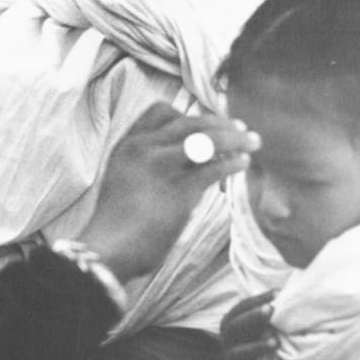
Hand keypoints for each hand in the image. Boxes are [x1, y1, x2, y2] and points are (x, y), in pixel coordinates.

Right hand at [79, 103, 259, 280]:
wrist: (107, 248)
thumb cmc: (116, 224)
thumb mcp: (123, 181)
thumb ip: (147, 166)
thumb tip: (187, 163)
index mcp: (128, 144)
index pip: (161, 111)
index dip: (188, 114)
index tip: (208, 122)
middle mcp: (144, 148)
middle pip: (190, 121)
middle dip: (221, 122)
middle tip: (240, 127)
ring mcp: (162, 166)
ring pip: (208, 139)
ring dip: (235, 138)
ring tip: (251, 142)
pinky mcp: (180, 190)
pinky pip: (215, 168)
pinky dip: (233, 163)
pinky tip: (242, 163)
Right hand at [218, 291, 277, 359]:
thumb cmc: (254, 342)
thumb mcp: (256, 326)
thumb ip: (264, 313)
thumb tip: (282, 291)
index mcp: (230, 324)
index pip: (240, 308)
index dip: (256, 300)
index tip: (277, 294)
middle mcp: (226, 340)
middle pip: (234, 326)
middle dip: (251, 317)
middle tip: (271, 310)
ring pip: (237, 353)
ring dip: (256, 347)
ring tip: (275, 343)